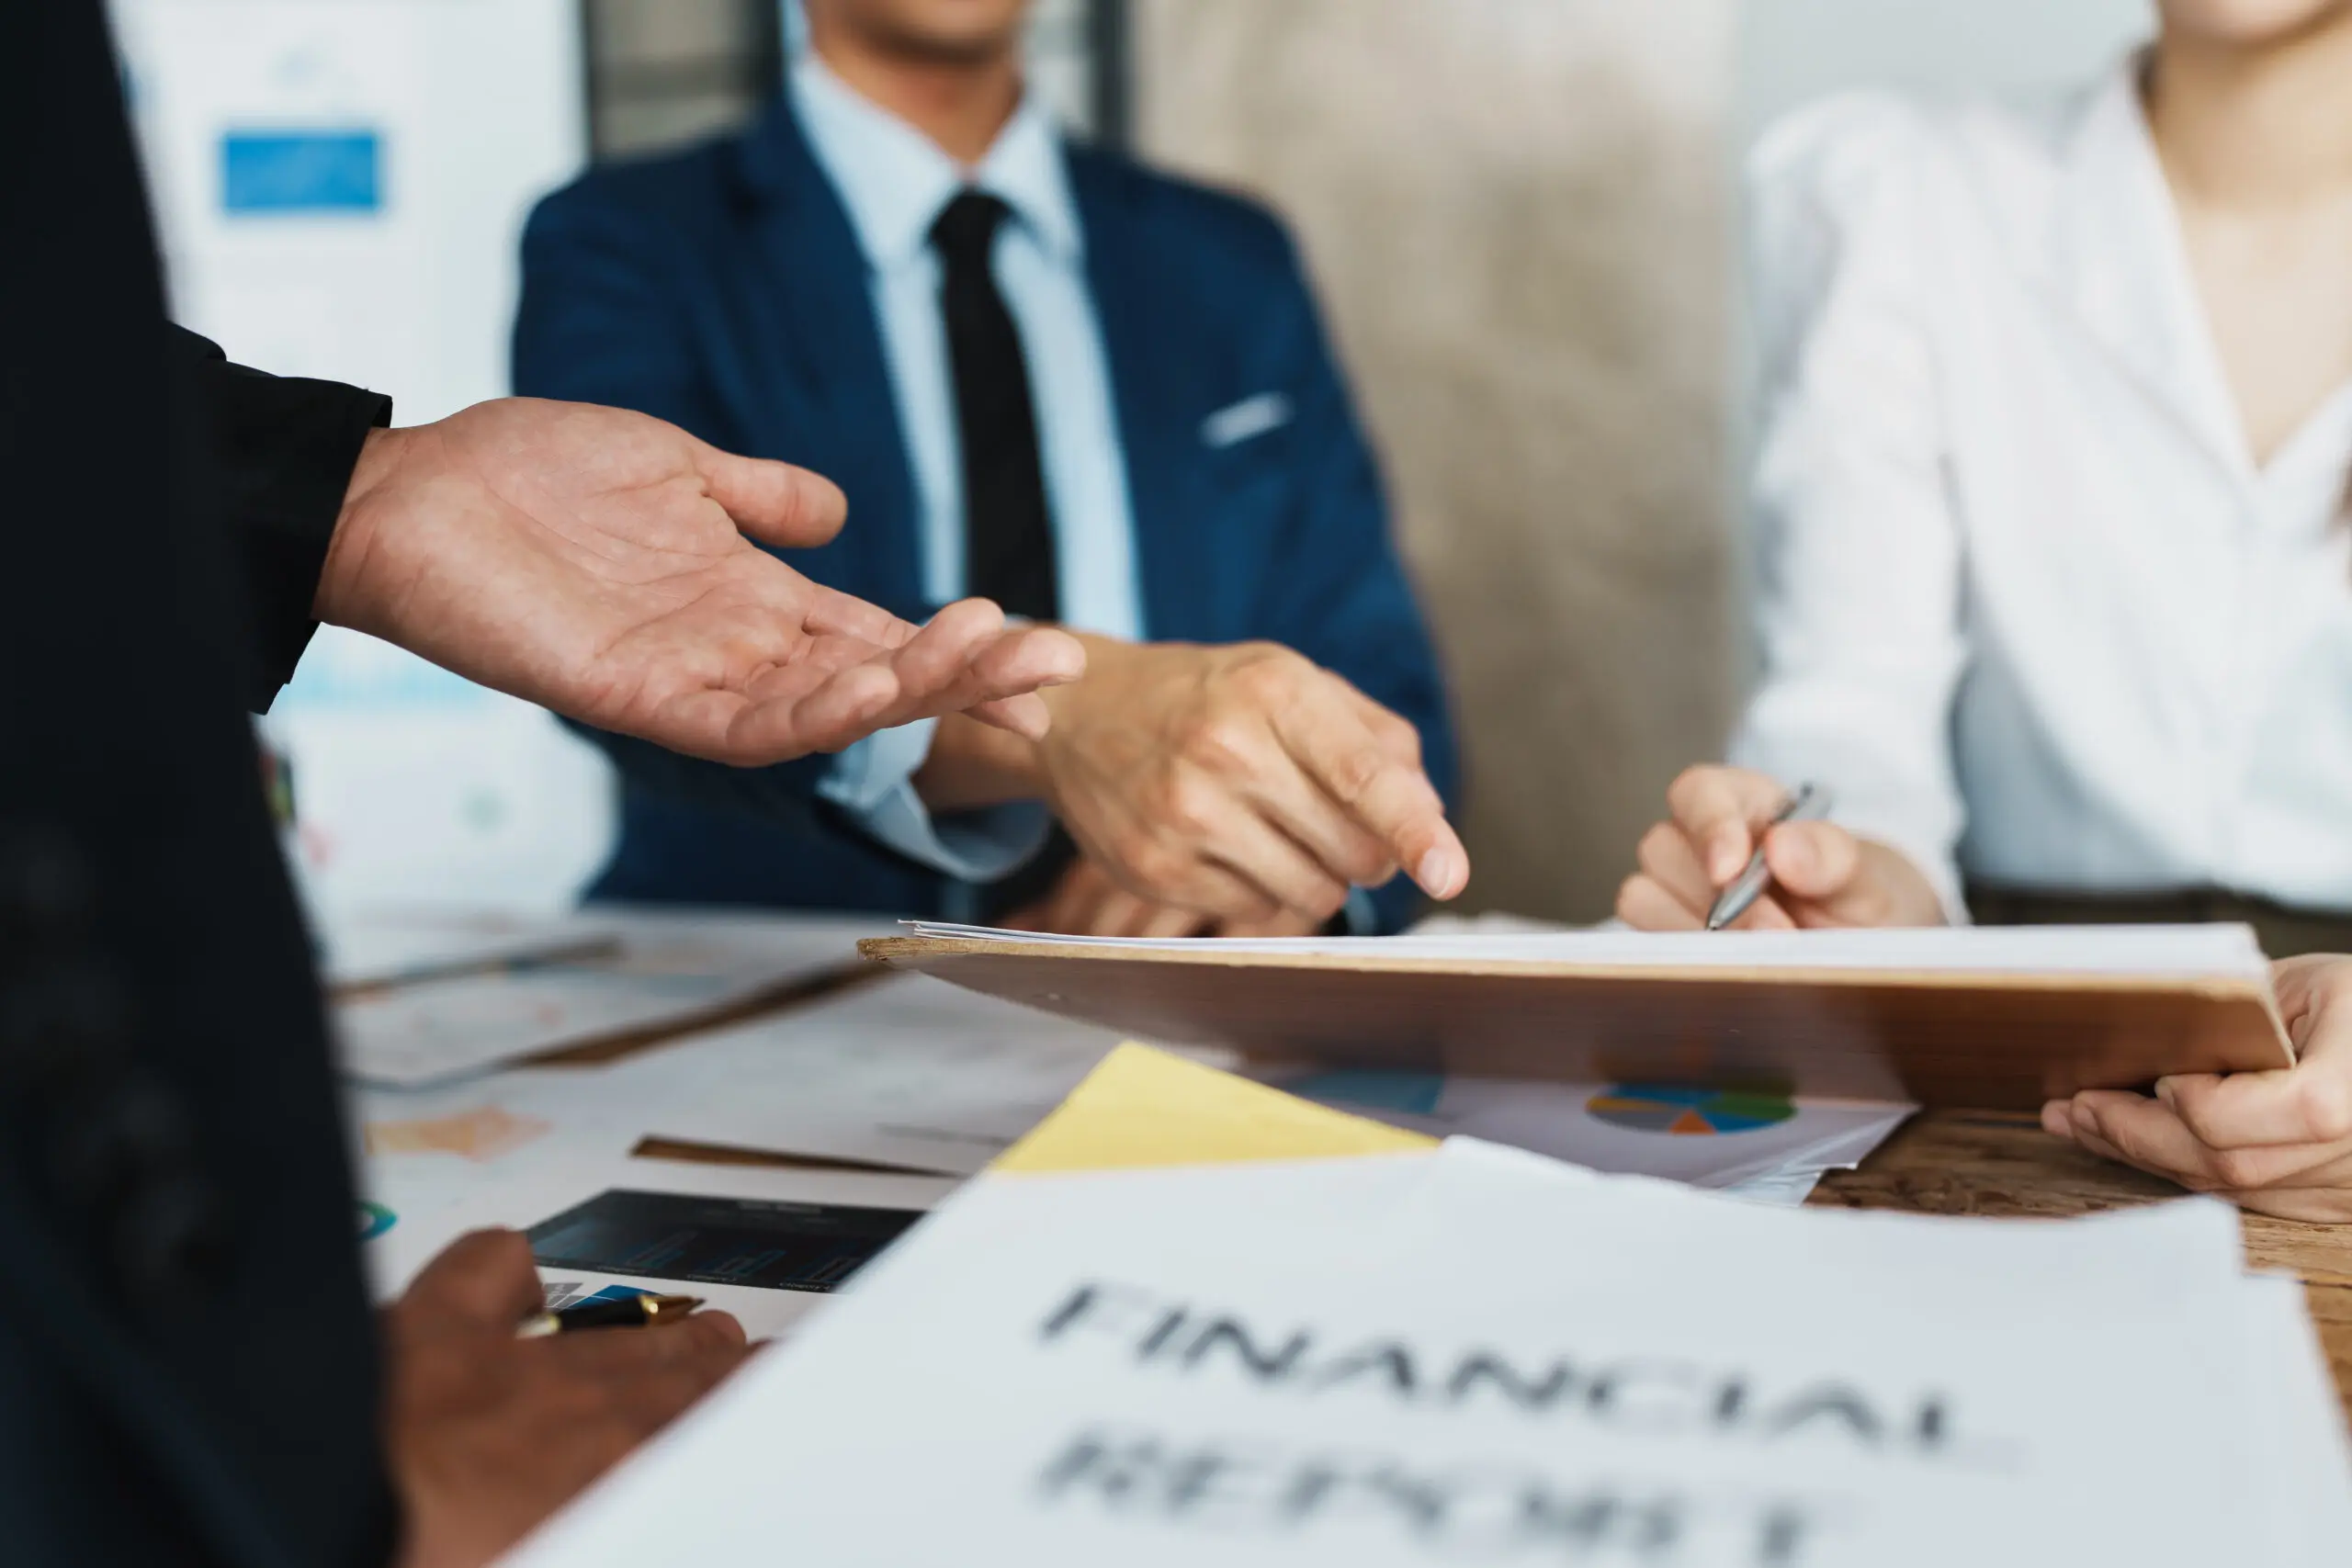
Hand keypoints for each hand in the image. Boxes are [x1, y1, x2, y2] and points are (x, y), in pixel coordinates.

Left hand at [317, 399, 1085, 765]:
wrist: (411, 494)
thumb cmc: (526, 474)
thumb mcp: (674, 463)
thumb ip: (760, 493)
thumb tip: (840, 512)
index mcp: (754, 596)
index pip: (882, 630)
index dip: (961, 644)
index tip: (1044, 643)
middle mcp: (737, 648)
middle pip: (878, 676)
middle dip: (971, 674)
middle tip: (1061, 662)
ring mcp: (693, 679)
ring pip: (829, 709)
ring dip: (914, 691)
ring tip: (988, 656)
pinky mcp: (638, 699)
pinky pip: (745, 727)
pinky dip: (815, 715)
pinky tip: (877, 686)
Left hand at [383, 1230, 749, 1567]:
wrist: (312, 1537)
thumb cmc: (424, 1559)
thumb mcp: (546, 1546)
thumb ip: (599, 1521)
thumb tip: (627, 1512)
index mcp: (613, 1481)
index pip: (713, 1429)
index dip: (753, 1413)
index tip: (777, 1416)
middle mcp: (581, 1414)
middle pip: (679, 1380)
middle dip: (724, 1373)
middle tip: (753, 1367)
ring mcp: (508, 1366)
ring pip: (613, 1338)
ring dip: (664, 1337)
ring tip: (703, 1333)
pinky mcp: (427, 1333)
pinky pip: (491, 1271)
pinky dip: (517, 1274)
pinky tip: (525, 1281)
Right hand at [951, 638, 1463, 925]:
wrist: (1081, 711)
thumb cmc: (1209, 697)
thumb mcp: (1293, 681)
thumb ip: (1375, 739)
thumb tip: (1428, 816)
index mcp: (1274, 691)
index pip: (1363, 776)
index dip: (1414, 831)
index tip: (1448, 872)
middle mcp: (1226, 750)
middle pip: (1350, 850)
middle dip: (1368, 853)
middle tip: (1340, 826)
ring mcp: (1184, 813)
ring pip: (1309, 893)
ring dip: (1317, 877)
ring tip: (1276, 829)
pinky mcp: (1153, 867)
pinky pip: (1254, 912)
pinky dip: (1261, 889)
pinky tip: (1229, 845)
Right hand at [1615, 765, 1943, 929]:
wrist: (1864, 950)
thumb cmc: (1859, 901)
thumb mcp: (1867, 878)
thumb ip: (1831, 856)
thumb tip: (1781, 846)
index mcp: (1745, 803)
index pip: (1700, 792)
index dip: (1708, 827)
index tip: (1731, 869)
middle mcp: (1698, 841)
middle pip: (1663, 849)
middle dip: (1720, 902)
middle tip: (1778, 935)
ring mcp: (1674, 888)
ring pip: (1643, 896)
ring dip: (1697, 933)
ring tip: (1762, 956)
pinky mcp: (1664, 933)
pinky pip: (1644, 942)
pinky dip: (1683, 960)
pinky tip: (1731, 970)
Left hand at [2043, 955, 2351, 1222]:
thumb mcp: (2303, 984)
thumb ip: (2239, 1011)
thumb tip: (2150, 1028)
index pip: (2267, 1115)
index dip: (2199, 1102)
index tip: (2157, 1076)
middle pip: (2232, 1162)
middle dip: (2138, 1135)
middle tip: (2076, 1108)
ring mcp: (2346, 1188)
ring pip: (2231, 1187)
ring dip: (2147, 1156)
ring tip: (2085, 1124)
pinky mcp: (2331, 1205)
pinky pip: (2245, 1196)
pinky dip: (2184, 1169)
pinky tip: (2135, 1143)